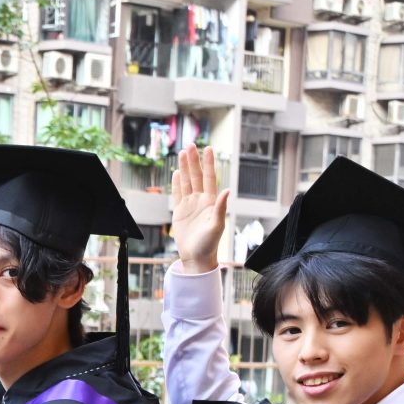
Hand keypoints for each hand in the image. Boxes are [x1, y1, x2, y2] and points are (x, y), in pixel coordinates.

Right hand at [171, 145, 229, 274]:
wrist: (196, 257)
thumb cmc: (209, 244)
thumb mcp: (217, 226)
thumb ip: (220, 207)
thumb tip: (226, 190)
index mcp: (210, 202)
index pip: (209, 178)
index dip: (208, 164)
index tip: (208, 149)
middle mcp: (200, 200)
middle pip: (196, 176)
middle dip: (194, 161)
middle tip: (191, 145)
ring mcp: (190, 205)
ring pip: (186, 182)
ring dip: (184, 168)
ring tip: (182, 153)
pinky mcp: (180, 212)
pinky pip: (177, 194)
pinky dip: (177, 183)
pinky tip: (176, 172)